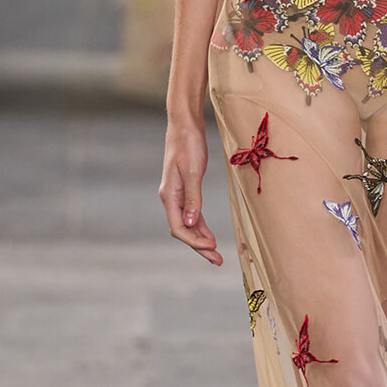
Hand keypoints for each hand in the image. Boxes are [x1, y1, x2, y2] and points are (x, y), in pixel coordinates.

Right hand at [160, 118, 221, 263]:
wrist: (184, 125)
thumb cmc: (188, 144)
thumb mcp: (192, 171)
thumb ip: (192, 198)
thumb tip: (190, 223)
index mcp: (169, 195)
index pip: (178, 228)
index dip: (194, 241)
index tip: (212, 248)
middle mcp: (170, 198)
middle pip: (182, 230)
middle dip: (199, 246)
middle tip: (217, 260)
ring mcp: (176, 195)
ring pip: (187, 224)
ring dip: (201, 239)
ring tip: (216, 253)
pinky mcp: (185, 189)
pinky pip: (191, 213)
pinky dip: (200, 226)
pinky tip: (208, 234)